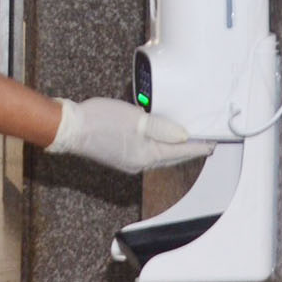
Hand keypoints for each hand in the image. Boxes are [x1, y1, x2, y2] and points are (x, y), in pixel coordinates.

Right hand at [45, 97, 213, 173]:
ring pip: (159, 156)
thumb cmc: (99, 120)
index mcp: (146, 155)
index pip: (180, 151)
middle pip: (171, 157)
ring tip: (184, 141)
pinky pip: (145, 153)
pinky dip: (157, 147)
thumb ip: (161, 127)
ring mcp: (128, 161)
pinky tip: (156, 139)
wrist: (69, 128)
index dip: (198, 146)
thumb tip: (183, 135)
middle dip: (188, 150)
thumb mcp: (135, 119)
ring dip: (173, 149)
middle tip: (204, 143)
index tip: (213, 144)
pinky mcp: (118, 155)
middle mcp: (139, 163)